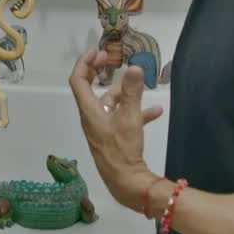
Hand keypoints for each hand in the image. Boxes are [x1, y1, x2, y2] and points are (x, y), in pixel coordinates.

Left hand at [68, 49, 164, 206]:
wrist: (126, 182)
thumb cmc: (122, 149)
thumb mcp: (130, 117)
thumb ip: (133, 92)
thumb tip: (135, 67)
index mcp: (90, 110)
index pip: (78, 80)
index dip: (85, 63)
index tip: (97, 51)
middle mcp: (92, 117)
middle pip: (91, 89)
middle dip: (99, 72)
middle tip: (111, 59)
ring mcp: (103, 127)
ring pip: (110, 103)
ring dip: (123, 92)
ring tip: (138, 82)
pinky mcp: (113, 137)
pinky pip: (122, 118)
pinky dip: (136, 111)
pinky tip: (156, 111)